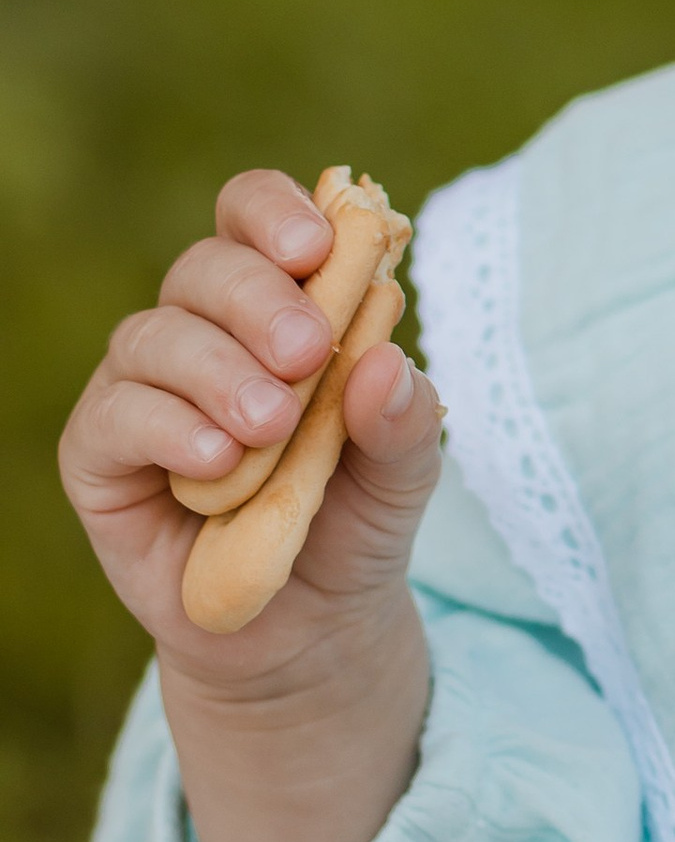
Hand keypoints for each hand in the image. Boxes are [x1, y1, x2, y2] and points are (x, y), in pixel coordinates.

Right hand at [59, 168, 443, 841]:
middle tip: (306, 353)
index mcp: (275, 304)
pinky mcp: (101, 455)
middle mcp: (201, 331)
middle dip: (257, 300)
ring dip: (216, 371)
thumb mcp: (404, 474)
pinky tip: (218, 462)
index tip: (319, 245)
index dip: (276, 212)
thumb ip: (405, 419)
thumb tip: (388, 361)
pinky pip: (115, 416)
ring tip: (270, 425)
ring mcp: (144, 389)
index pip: (253, 218)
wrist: (310, 629)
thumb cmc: (353, 520)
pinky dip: (167, 428)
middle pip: (204, 268)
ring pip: (153, 336)